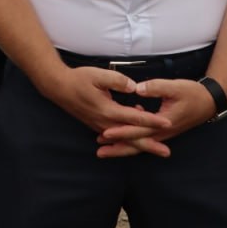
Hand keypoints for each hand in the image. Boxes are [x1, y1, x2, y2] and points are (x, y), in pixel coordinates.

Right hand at [37, 66, 171, 154]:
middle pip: (131, 138)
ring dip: (140, 145)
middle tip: (167, 152)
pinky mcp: (97, 126)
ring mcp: (100, 126)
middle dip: (150, 145)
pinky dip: (128, 140)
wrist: (58, 88)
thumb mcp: (98, 75)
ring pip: (124, 140)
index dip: (153, 120)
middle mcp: (105, 123)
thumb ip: (118, 81)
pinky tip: (136, 139)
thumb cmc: (78, 79)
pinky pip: (116, 137)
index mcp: (108, 110)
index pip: (135, 118)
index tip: (168, 122)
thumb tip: (134, 87)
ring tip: (156, 148)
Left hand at [95, 78, 215, 158]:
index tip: (105, 133)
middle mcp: (161, 133)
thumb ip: (156, 87)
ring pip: (139, 144)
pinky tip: (121, 130)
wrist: (208, 102)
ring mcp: (162, 134)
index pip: (138, 130)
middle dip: (118, 148)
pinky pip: (144, 138)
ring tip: (104, 147)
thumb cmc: (192, 93)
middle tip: (99, 152)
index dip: (121, 132)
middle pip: (137, 144)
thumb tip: (137, 89)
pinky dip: (132, 139)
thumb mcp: (175, 87)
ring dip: (122, 145)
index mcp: (163, 123)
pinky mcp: (162, 131)